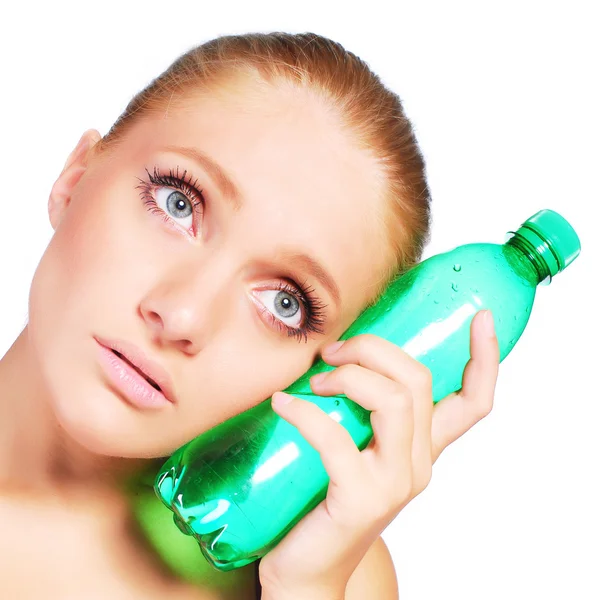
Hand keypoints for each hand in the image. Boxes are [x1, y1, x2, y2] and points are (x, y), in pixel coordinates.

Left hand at [258, 309, 499, 598]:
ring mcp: (394, 483)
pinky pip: (336, 438)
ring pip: (393, 401)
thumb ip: (363, 409)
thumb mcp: (358, 446)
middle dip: (374, 349)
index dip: (485, 360)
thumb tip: (337, 350)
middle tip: (334, 352)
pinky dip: (305, 412)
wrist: (309, 566)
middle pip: (419, 381)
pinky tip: (282, 403)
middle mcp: (419, 464)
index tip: (480, 319)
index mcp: (424, 447)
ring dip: (349, 376)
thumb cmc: (326, 496)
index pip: (473, 403)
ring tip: (315, 380)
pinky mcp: (360, 499)